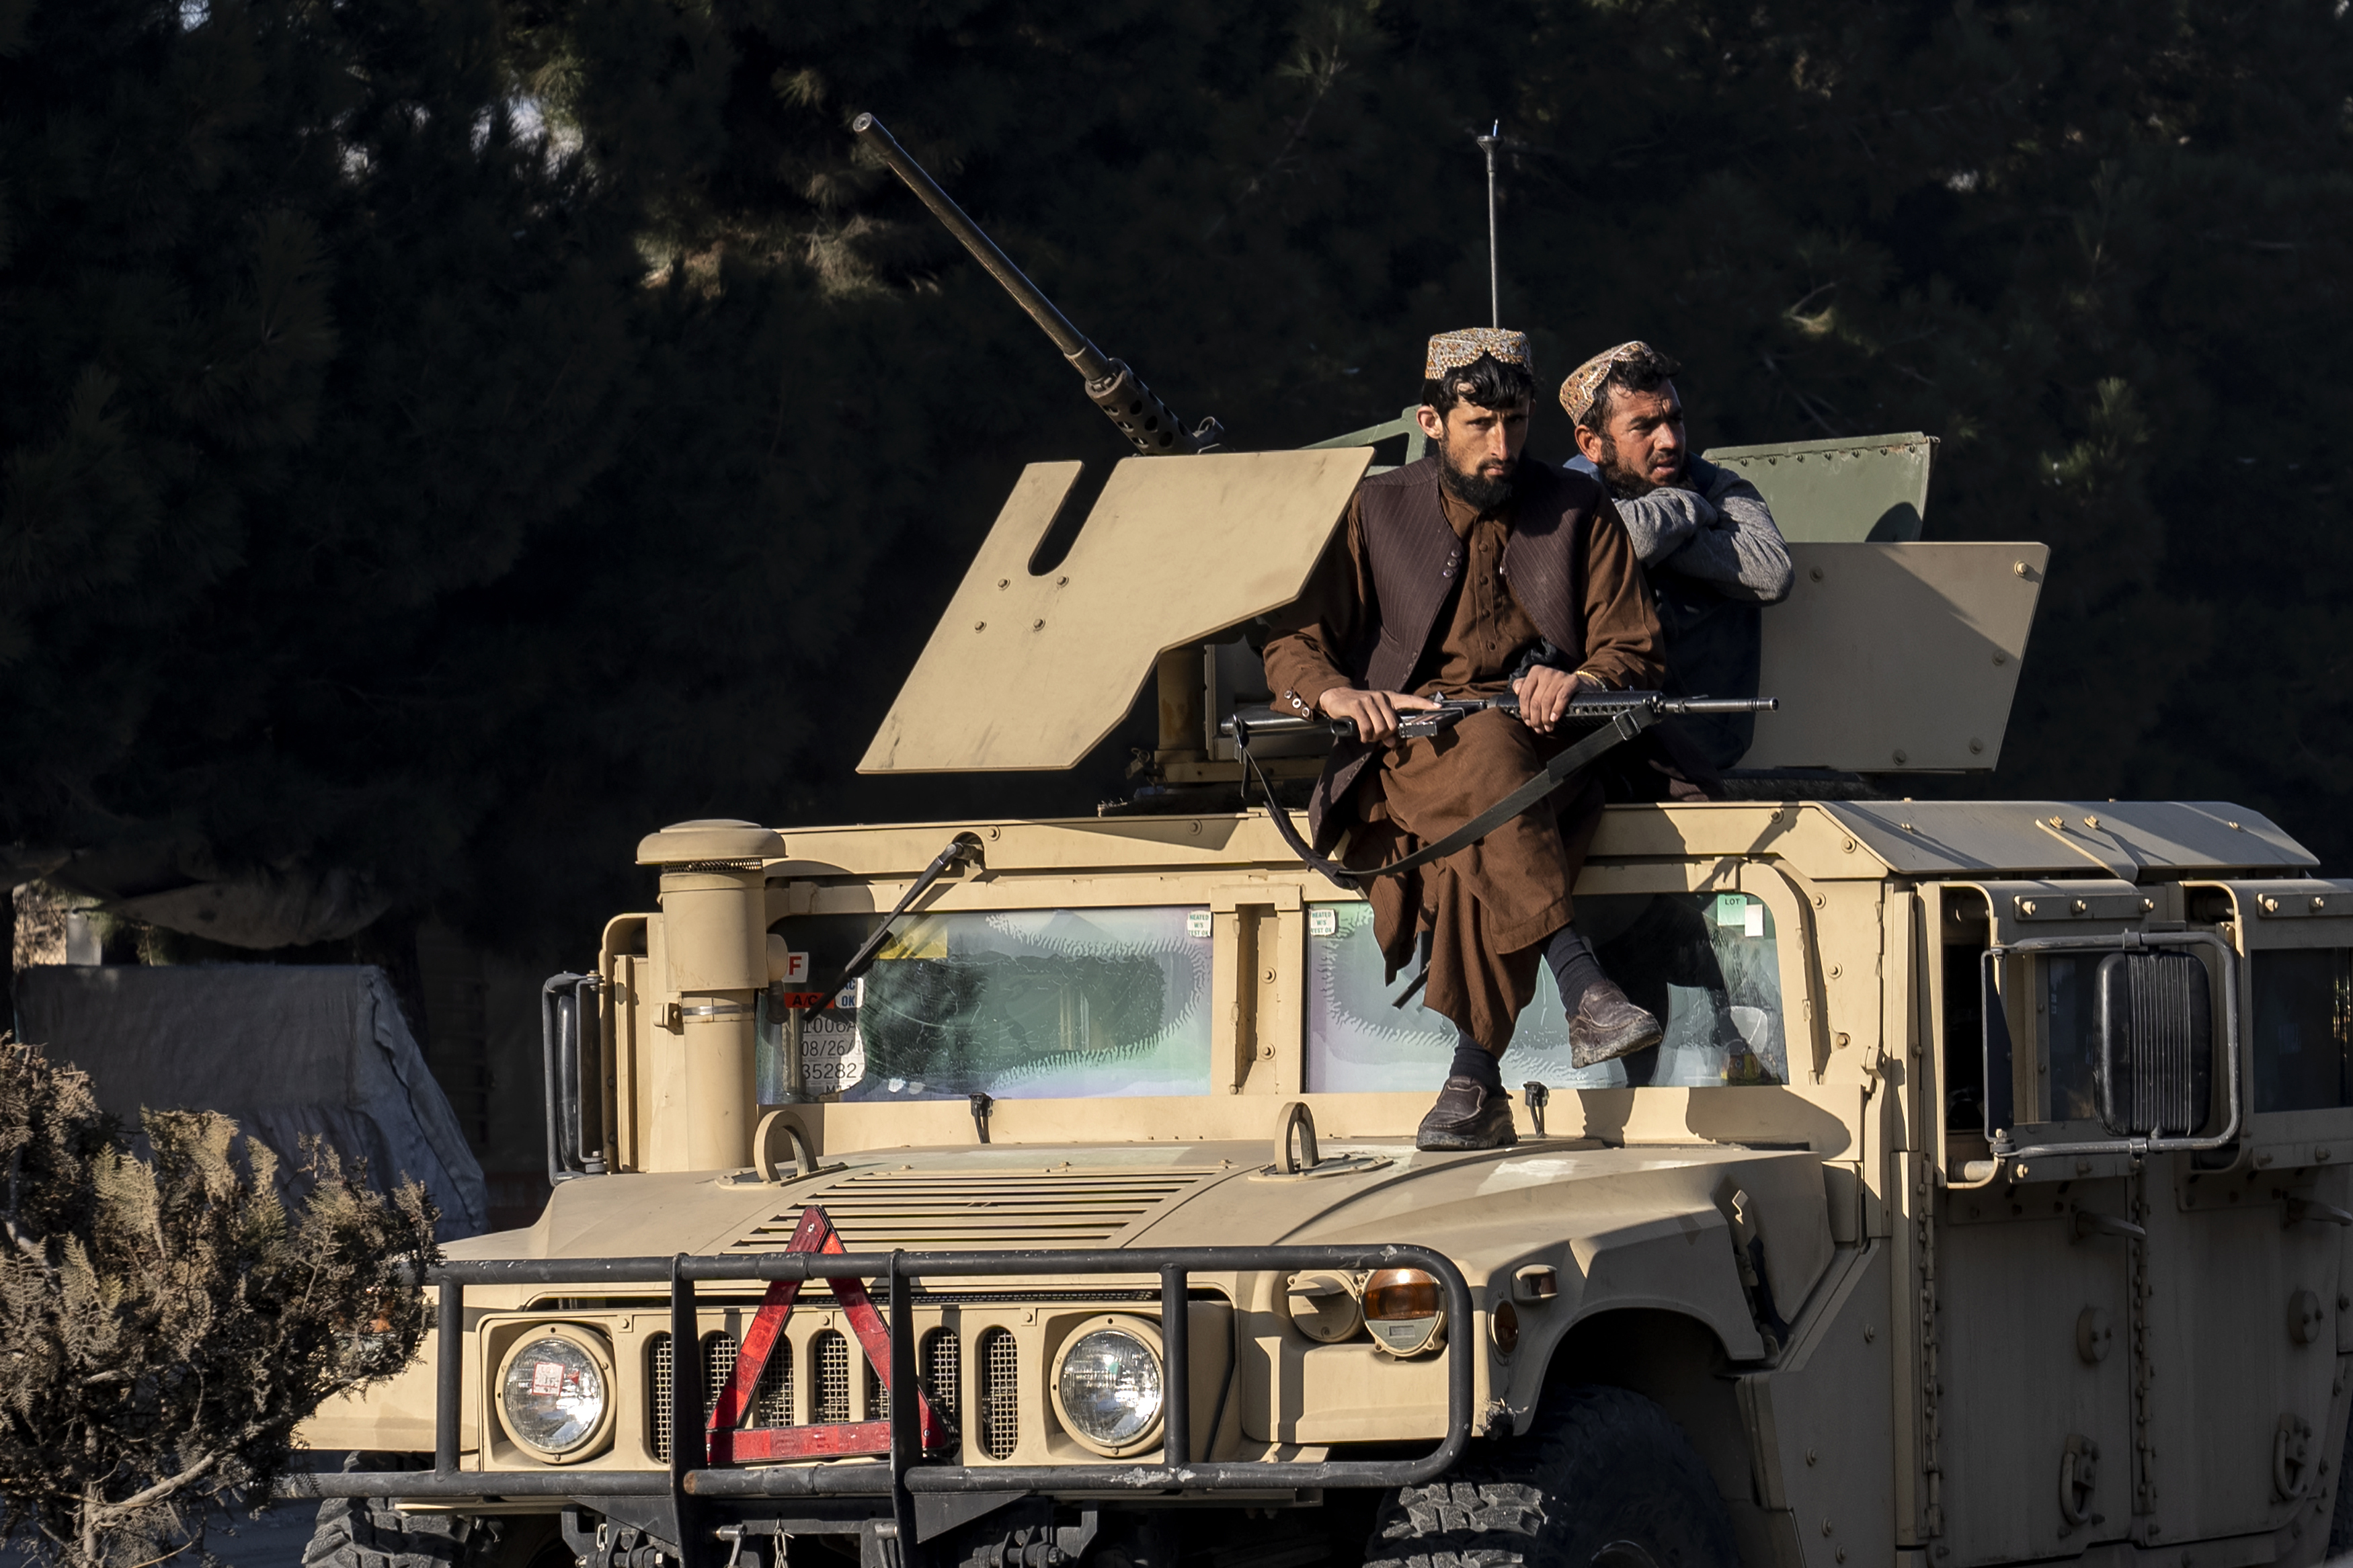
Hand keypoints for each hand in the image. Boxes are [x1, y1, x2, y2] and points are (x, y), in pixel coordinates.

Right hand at [1318, 686, 1439, 743]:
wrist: (1337, 697)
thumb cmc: (1359, 709)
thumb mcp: (1374, 716)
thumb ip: (1385, 729)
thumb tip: (1392, 743)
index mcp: (1389, 698)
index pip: (1410, 700)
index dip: (1424, 704)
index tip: (1438, 707)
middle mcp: (1381, 697)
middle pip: (1393, 724)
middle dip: (1385, 735)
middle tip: (1375, 737)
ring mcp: (1369, 700)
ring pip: (1381, 727)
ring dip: (1374, 737)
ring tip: (1367, 736)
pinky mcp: (1357, 705)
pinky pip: (1367, 727)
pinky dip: (1365, 736)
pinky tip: (1362, 735)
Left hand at [1511, 665, 1597, 733]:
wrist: (1580, 685)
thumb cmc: (1555, 689)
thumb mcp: (1539, 686)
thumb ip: (1525, 687)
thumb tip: (1516, 690)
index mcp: (1535, 672)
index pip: (1524, 694)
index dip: (1525, 711)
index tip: (1528, 722)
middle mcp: (1546, 672)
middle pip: (1535, 700)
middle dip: (1536, 718)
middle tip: (1538, 729)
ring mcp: (1559, 676)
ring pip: (1547, 701)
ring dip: (1546, 718)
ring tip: (1547, 728)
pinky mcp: (1572, 681)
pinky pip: (1562, 698)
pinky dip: (1557, 710)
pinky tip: (1554, 719)